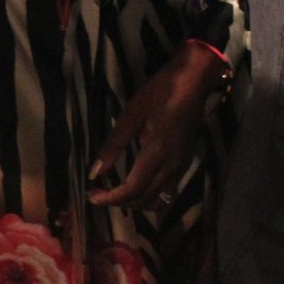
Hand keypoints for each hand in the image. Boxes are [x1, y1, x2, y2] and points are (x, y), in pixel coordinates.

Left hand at [88, 41, 228, 209]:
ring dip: (136, 201)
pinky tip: (136, 182)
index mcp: (157, 154)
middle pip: (145, 200)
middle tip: (98, 194)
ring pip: (158, 199)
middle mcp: (173, 166)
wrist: (193, 80)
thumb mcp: (131, 115)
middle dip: (120, 202)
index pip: (132, 190)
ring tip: (115, 191)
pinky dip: (149, 194)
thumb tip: (94, 174)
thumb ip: (113, 146)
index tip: (91, 197)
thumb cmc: (159, 93)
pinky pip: (167, 190)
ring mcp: (182, 166)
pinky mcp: (186, 162)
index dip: (110, 199)